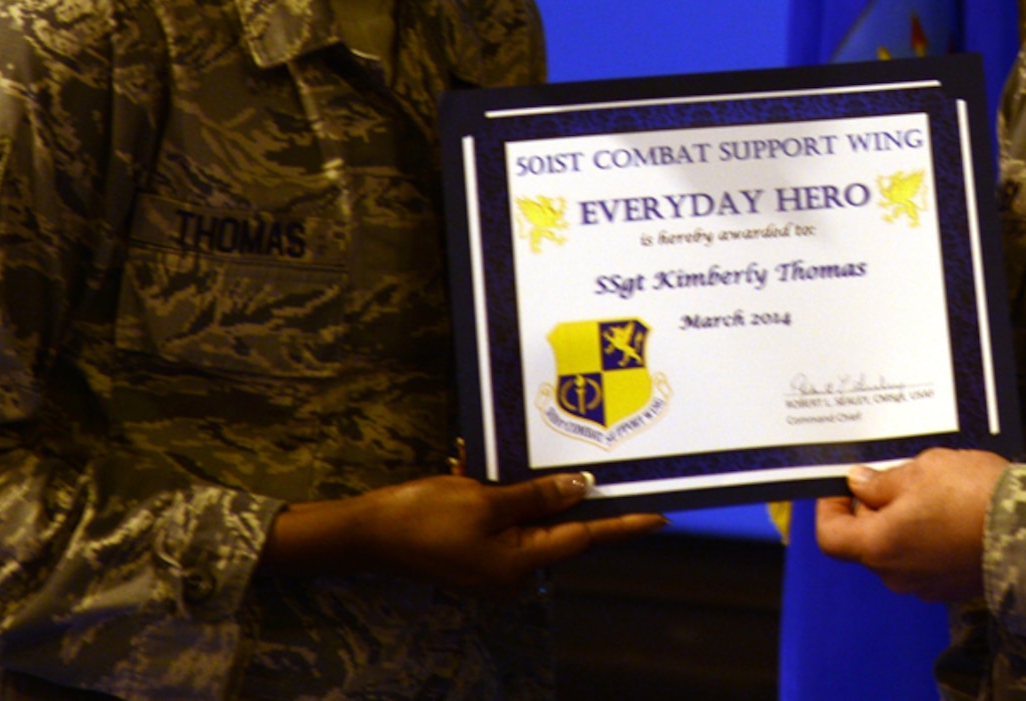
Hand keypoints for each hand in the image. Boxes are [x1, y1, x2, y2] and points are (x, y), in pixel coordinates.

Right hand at [261, 472, 665, 589]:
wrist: (365, 534)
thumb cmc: (423, 518)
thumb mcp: (484, 501)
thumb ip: (536, 496)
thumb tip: (581, 489)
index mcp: (519, 563)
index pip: (584, 538)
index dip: (623, 525)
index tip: (660, 515)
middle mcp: (511, 570)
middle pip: (559, 528)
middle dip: (571, 494)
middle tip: (606, 466)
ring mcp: (491, 562)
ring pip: (528, 517)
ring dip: (526, 487)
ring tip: (518, 455)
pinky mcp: (473, 549)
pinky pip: (500, 516)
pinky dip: (497, 491)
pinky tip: (473, 463)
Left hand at [813, 447, 1008, 601]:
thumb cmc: (970, 495)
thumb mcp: (922, 471)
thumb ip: (883, 481)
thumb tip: (857, 484)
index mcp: (879, 547)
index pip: (831, 537)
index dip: (829, 508)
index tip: (842, 483)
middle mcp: (897, 575)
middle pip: (865, 542)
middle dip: (871, 508)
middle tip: (894, 475)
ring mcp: (927, 586)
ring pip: (897, 550)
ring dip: (901, 522)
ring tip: (929, 489)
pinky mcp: (954, 587)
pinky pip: (926, 560)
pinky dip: (926, 537)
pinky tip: (950, 510)